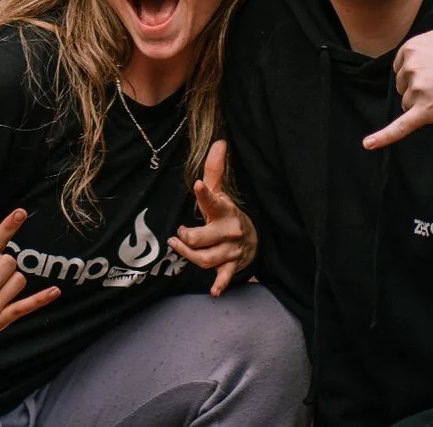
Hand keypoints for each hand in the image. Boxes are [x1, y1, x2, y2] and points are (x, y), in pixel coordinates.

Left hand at [169, 140, 255, 294]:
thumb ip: (214, 169)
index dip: (206, 193)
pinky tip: (213, 291)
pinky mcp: (232, 266)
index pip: (214, 200)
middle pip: (204, 238)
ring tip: (178, 246)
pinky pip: (225, 277)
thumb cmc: (228, 214)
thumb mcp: (222, 192)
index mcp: (225, 210)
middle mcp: (229, 231)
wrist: (254, 239)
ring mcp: (231, 250)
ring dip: (189, 256)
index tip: (199, 185)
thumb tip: (219, 141)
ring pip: (206, 258)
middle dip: (187, 237)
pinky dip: (219, 284)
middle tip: (178, 233)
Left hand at [364, 0, 432, 149]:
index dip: (421, 68)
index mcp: (412, 46)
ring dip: (423, 105)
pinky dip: (383, 138)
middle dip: (421, 87)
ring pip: (408, 104)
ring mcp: (417, 91)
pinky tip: (367, 144)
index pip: (403, 64)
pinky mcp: (423, 114)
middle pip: (403, 84)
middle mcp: (410, 67)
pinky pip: (399, 127)